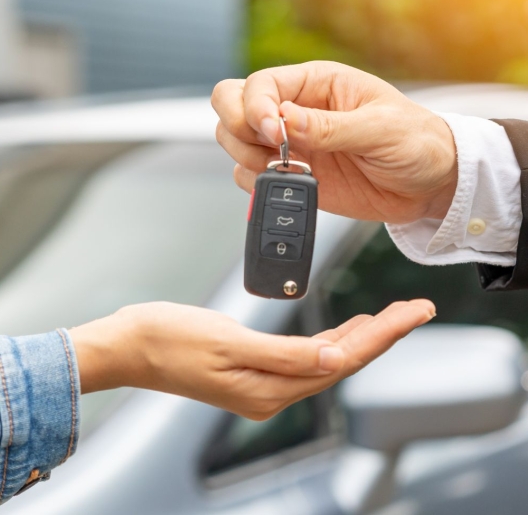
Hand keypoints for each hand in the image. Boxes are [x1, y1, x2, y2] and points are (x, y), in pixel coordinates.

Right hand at [69, 299, 434, 419]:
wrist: (132, 345)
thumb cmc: (171, 339)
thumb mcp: (228, 342)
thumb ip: (285, 356)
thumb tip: (336, 361)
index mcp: (270, 388)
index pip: (343, 360)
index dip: (384, 335)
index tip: (414, 312)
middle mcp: (272, 392)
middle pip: (342, 361)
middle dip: (383, 334)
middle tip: (415, 308)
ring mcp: (263, 382)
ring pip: (327, 359)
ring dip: (360, 337)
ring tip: (390, 316)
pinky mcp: (254, 368)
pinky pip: (305, 357)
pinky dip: (330, 341)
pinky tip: (342, 331)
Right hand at [212, 61, 457, 223]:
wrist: (427, 185)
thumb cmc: (415, 142)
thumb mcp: (380, 128)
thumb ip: (330, 127)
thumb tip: (285, 120)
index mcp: (316, 85)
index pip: (260, 85)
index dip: (255, 108)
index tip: (275, 134)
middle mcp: (296, 112)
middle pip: (233, 107)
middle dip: (239, 129)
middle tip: (270, 149)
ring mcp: (290, 146)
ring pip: (235, 142)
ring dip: (247, 158)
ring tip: (287, 169)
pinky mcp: (292, 176)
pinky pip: (251, 177)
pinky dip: (258, 185)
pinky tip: (290, 184)